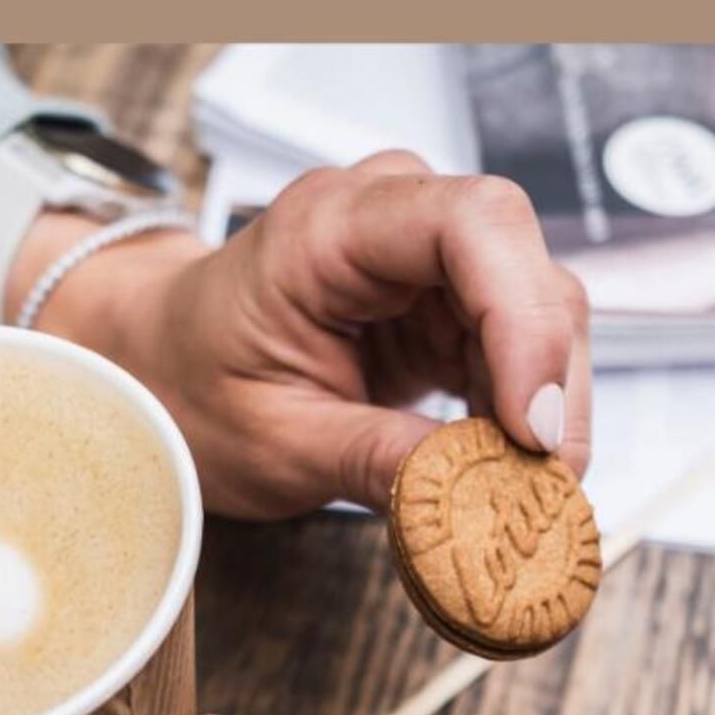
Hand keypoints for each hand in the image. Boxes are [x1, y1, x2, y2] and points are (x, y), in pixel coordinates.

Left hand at [7, 154, 591, 517]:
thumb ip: (378, 462)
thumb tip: (480, 500)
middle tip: (542, 488)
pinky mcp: (450, 301)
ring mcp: (429, 254)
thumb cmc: (196, 385)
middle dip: (550, 382)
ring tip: (515, 489)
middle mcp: (393, 214)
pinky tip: (502, 464)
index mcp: (330, 225)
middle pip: (525, 269)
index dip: (523, 322)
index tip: (532, 428)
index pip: (472, 225)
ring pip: (541, 312)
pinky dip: (526, 412)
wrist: (164, 367)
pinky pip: (523, 347)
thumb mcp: (277, 443)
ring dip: (546, 406)